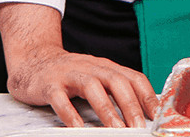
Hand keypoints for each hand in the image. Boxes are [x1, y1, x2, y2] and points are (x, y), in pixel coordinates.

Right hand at [9, 46, 156, 127]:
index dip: (147, 95)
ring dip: (106, 109)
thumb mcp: (96, 76)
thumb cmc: (69, 74)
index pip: (133, 77)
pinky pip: (60, 98)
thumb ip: (115, 90)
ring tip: (116, 129)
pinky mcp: (49, 84)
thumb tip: (140, 113)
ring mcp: (69, 74)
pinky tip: (78, 127)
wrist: (33, 60)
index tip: (156, 115)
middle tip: (138, 127)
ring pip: (92, 87)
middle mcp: (91, 67)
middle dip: (130, 105)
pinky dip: (70, 113)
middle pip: (116, 81)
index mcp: (106, 67)